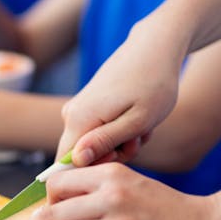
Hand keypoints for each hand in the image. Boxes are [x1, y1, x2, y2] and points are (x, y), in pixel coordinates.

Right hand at [56, 19, 186, 165]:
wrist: (154, 47)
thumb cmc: (153, 83)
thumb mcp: (137, 121)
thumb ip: (105, 142)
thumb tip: (77, 160)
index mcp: (78, 119)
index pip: (66, 165)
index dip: (92, 172)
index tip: (122, 158)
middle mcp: (71, 114)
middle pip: (84, 156)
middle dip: (114, 155)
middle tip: (140, 138)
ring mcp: (78, 108)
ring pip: (95, 144)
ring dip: (122, 142)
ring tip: (143, 126)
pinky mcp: (88, 104)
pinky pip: (100, 131)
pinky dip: (122, 131)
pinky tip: (138, 118)